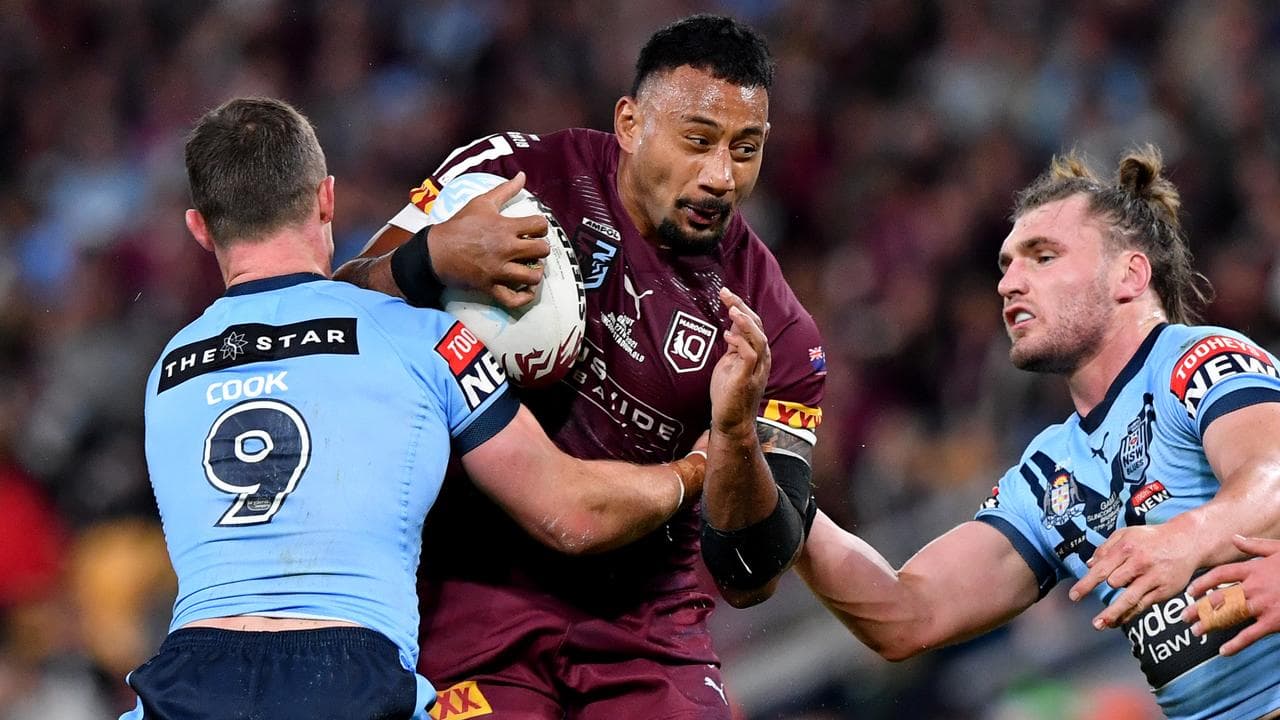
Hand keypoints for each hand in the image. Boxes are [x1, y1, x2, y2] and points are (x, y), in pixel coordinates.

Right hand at [428, 172, 550, 308]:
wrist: (435, 250)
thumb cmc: (458, 225)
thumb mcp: (482, 203)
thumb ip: (505, 190)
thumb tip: (522, 175)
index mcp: (505, 227)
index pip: (540, 225)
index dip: (541, 226)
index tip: (535, 230)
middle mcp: (505, 249)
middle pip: (541, 250)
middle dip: (541, 249)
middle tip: (533, 249)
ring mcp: (498, 270)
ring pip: (532, 276)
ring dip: (536, 272)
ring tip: (531, 267)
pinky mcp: (490, 286)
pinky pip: (514, 299)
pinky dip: (525, 297)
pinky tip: (527, 290)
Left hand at [710, 287, 768, 436]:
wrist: (731, 421)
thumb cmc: (729, 393)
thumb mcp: (730, 362)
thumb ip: (735, 344)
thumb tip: (733, 323)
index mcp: (758, 353)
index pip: (754, 323)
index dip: (741, 306)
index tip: (726, 293)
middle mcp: (762, 359)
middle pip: (757, 326)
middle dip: (742, 307)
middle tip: (726, 294)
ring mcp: (757, 369)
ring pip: (759, 339)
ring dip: (745, 323)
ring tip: (732, 310)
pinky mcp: (748, 378)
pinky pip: (750, 356)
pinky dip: (740, 343)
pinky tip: (728, 336)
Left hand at [1068, 523, 1202, 628]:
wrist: (1188, 542)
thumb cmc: (1152, 538)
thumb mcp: (1127, 534)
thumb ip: (1106, 548)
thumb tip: (1089, 564)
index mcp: (1127, 548)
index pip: (1102, 569)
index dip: (1086, 584)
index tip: (1074, 596)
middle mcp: (1139, 563)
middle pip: (1114, 582)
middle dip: (1104, 589)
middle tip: (1085, 596)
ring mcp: (1153, 578)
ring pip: (1129, 599)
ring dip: (1112, 614)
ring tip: (1098, 625)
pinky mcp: (1164, 590)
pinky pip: (1143, 605)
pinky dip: (1129, 615)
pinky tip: (1117, 622)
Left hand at [1182, 535, 1279, 654]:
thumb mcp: (1278, 550)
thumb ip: (1254, 545)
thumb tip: (1234, 537)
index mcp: (1254, 569)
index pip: (1220, 574)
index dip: (1203, 582)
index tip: (1190, 591)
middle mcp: (1254, 587)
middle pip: (1219, 598)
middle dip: (1199, 607)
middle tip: (1184, 617)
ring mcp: (1263, 605)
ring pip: (1230, 616)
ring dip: (1211, 625)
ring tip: (1196, 632)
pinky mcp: (1274, 622)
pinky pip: (1250, 635)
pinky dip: (1236, 644)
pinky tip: (1223, 650)